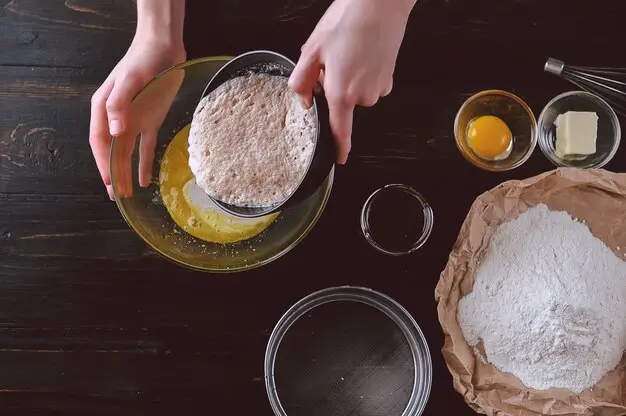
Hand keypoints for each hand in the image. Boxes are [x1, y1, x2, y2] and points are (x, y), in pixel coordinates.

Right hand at [89, 32, 185, 199]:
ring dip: (126, 173)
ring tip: (128, 194)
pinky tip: (145, 180)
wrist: (162, 48)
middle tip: (116, 197)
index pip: (99, 141)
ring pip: (127, 152)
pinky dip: (145, 163)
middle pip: (112, 152)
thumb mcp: (129, 79)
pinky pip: (145, 146)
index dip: (102, 163)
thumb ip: (120, 104)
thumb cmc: (142, 60)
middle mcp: (116, 118)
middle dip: (113, 174)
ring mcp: (133, 120)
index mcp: (104, 108)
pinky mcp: (150, 120)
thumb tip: (115, 132)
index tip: (108, 181)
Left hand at [289, 0, 414, 163]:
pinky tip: (360, 51)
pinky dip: (362, 72)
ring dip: (347, 78)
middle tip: (329, 60)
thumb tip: (304, 100)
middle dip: (333, 87)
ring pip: (356, 92)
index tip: (339, 158)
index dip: (339, 148)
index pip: (340, 131)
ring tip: (346, 51)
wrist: (381, 4)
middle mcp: (363, 96)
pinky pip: (370, 83)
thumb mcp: (312, 50)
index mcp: (341, 93)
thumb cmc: (347, 22)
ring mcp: (379, 88)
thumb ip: (301, 82)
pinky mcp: (389, 77)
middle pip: (343, 104)